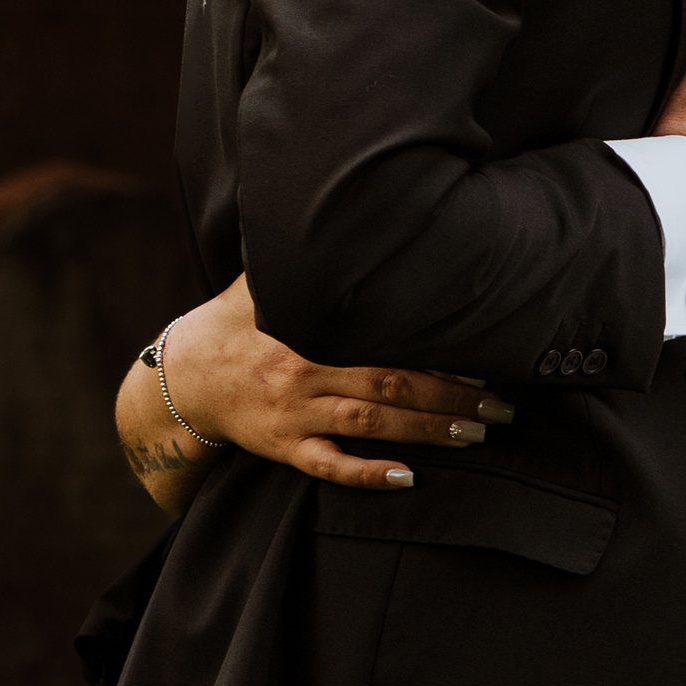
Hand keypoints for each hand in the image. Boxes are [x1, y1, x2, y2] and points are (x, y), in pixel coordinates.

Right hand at [140, 277, 508, 494]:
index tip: (482, 355)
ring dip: (426, 433)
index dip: (433, 350)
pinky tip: (406, 479)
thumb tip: (345, 206)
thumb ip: (304, 257)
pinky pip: (328, 467)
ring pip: (370, 427)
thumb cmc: (237, 321)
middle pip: (388, 387)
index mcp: (308, 330)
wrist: (185, 375)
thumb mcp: (263, 280)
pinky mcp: (284, 449)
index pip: (382, 340)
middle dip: (450, 398)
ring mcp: (295, 415)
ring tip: (477, 435)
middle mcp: (304, 372)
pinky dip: (367, 475)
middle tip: (501, 407)